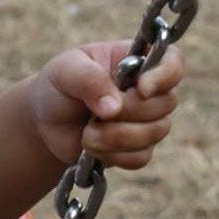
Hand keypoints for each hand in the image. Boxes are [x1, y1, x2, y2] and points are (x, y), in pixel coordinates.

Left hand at [32, 41, 182, 168]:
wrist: (45, 121)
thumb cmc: (58, 85)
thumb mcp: (64, 71)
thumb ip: (89, 79)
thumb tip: (115, 107)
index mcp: (137, 61)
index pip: (173, 61)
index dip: (165, 76)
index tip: (141, 88)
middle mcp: (149, 90)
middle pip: (166, 103)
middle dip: (128, 112)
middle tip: (95, 114)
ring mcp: (147, 121)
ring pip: (155, 133)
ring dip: (116, 137)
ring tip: (87, 133)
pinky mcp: (138, 148)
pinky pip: (140, 157)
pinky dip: (114, 155)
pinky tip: (92, 147)